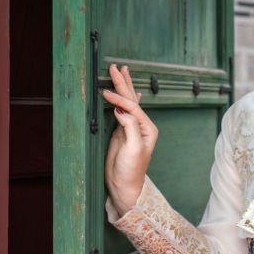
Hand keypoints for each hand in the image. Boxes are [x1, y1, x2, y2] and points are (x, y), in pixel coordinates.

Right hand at [102, 63, 157, 215]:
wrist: (124, 186)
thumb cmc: (130, 171)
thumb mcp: (133, 149)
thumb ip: (129, 127)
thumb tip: (122, 109)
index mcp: (147, 128)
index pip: (132, 107)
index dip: (119, 99)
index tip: (106, 93)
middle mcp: (141, 126)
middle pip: (131, 99)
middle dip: (123, 83)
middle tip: (115, 67)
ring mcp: (131, 128)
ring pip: (127, 102)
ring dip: (124, 86)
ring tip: (121, 71)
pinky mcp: (122, 132)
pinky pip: (124, 110)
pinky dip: (125, 99)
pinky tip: (131, 92)